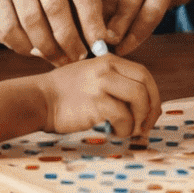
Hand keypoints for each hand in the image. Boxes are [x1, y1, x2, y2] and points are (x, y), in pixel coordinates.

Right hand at [0, 0, 109, 64]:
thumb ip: (92, 7)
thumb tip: (103, 42)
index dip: (91, 24)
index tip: (99, 47)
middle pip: (54, 7)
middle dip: (68, 40)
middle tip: (76, 58)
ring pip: (28, 22)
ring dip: (46, 49)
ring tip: (58, 58)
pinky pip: (7, 30)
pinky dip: (22, 47)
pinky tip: (34, 50)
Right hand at [38, 55, 161, 137]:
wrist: (40, 99)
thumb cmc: (66, 94)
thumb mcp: (92, 77)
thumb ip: (116, 83)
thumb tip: (144, 105)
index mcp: (109, 60)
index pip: (143, 74)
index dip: (153, 95)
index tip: (151, 113)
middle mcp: (107, 68)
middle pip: (145, 85)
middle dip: (152, 109)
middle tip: (145, 127)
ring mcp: (101, 84)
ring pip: (139, 99)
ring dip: (139, 120)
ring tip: (127, 131)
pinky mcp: (95, 102)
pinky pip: (123, 116)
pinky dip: (124, 129)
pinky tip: (113, 132)